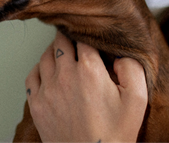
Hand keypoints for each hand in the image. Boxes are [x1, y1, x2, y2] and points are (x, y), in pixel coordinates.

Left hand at [25, 31, 147, 142]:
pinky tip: (47, 71)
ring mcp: (48, 89)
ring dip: (53, 50)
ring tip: (60, 52)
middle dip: (67, 36)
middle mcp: (65, 75)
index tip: (87, 35)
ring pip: (45, 56)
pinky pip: (32, 75)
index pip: (83, 39)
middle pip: (60, 41)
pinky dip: (38, 68)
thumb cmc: (114, 133)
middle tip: (73, 38)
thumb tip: (117, 54)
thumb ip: (132, 68)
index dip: (86, 34)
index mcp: (90, 70)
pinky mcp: (37, 104)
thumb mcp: (137, 99)